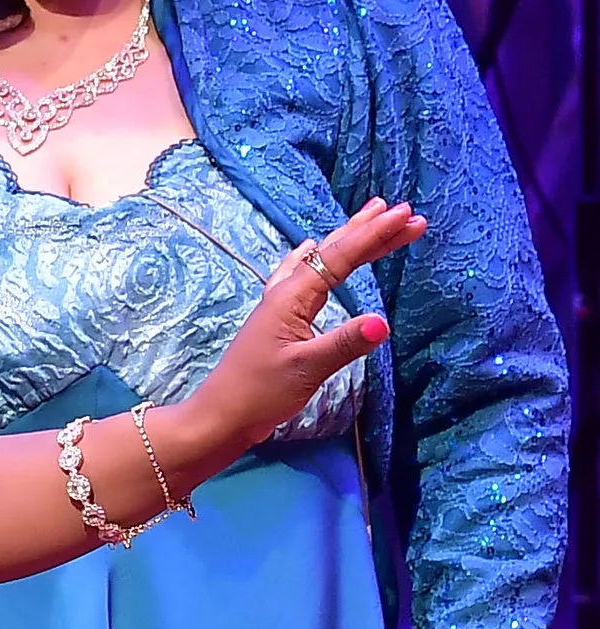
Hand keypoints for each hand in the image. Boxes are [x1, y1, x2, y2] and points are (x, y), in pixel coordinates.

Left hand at [180, 201, 424, 468]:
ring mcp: (280, 305)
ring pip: (320, 261)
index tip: (407, 215)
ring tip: (374, 217)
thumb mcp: (306, 369)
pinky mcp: (280, 320)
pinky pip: (303, 275)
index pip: (341, 257)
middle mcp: (285, 293)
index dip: (375, 235)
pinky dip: (317, 258)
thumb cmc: (259, 393)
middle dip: (370, 231)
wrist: (222, 416)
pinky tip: (310, 249)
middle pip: (333, 252)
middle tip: (407, 212)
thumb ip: (344, 344)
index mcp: (291, 298)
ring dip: (350, 241)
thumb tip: (384, 322)